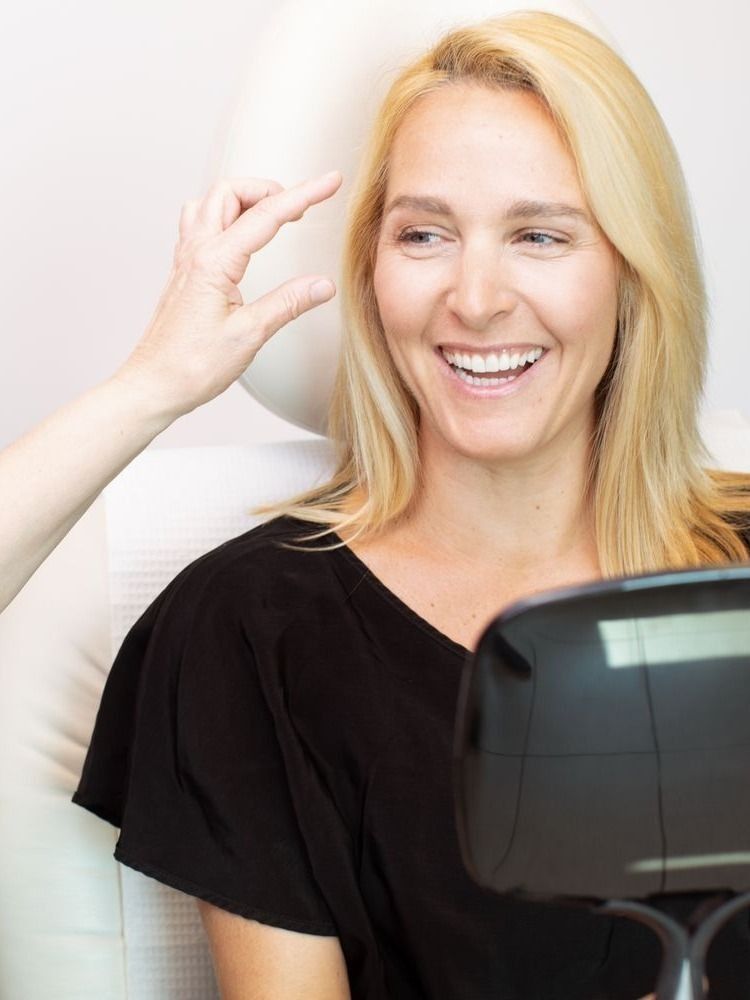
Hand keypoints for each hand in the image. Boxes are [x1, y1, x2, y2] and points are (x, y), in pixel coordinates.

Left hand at [114, 170, 341, 419]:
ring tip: (272, 216)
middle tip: (300, 207)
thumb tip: (322, 285)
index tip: (329, 182)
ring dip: (243, 199)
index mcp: (214, 263)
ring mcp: (186, 260)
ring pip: (211, 203)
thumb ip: (288, 303)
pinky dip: (224, 217)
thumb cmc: (192, 366)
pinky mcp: (184, 273)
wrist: (154, 385)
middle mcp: (196, 253)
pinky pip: (200, 225)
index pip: (267, 216)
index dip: (304, 195)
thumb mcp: (249, 335)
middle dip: (268, 190)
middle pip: (231, 192)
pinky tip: (239, 235)